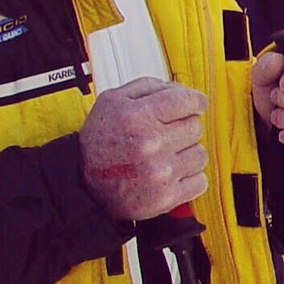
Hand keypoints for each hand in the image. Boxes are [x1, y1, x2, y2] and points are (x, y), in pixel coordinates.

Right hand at [79, 77, 207, 220]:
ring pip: (200, 154)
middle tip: (164, 135)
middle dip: (183, 128)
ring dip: (186, 154)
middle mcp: (151, 143)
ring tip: (164, 156)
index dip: (195, 101)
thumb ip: (148, 87)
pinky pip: (200, 180)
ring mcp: (161, 171)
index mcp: (137, 116)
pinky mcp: (167, 196)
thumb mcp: (111, 101)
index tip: (195, 105)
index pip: (188, 101)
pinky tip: (169, 174)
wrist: (83, 186)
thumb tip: (181, 89)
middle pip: (195, 126)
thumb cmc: (99, 143)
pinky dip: (189, 178)